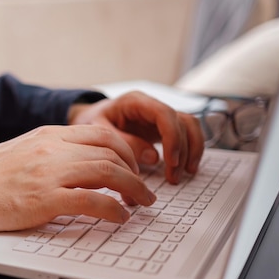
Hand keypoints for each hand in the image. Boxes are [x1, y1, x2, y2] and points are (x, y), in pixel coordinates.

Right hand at [0, 124, 156, 231]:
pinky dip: (114, 210)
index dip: (126, 151)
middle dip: (135, 172)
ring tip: (140, 204)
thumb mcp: (22, 152)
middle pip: (111, 151)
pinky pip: (93, 201)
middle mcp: (52, 148)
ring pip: (109, 172)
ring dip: (133, 190)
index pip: (101, 135)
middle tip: (143, 190)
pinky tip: (119, 218)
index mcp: (47, 135)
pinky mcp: (44, 199)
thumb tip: (78, 167)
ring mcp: (49, 172)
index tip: (134, 167)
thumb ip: (50, 153)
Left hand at [68, 91, 203, 183]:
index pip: (165, 114)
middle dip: (181, 150)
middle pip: (181, 122)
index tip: (171, 161)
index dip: (173, 137)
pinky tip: (186, 169)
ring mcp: (159, 117)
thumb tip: (153, 157)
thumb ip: (123, 142)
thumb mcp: (98, 132)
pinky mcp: (161, 129)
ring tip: (183, 174)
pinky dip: (189, 151)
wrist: (88, 121)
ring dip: (191, 151)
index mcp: (135, 102)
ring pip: (189, 127)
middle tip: (173, 176)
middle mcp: (152, 106)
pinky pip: (184, 136)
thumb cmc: (90, 123)